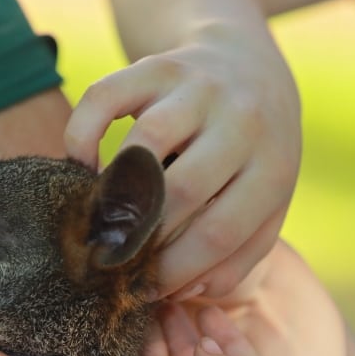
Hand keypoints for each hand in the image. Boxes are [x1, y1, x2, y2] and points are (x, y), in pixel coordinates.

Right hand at [66, 22, 301, 298]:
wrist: (248, 63)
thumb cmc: (253, 154)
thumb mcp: (266, 203)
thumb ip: (237, 254)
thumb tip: (184, 292)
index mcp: (272, 167)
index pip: (217, 234)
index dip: (174, 271)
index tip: (146, 290)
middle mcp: (241, 121)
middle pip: (180, 192)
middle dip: (141, 238)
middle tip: (116, 263)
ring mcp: (197, 87)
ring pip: (144, 144)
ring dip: (113, 190)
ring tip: (100, 219)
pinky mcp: (156, 66)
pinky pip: (103, 98)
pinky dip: (82, 135)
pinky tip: (83, 165)